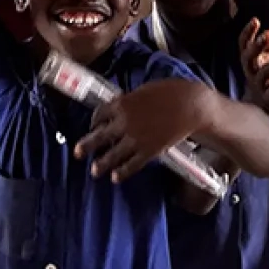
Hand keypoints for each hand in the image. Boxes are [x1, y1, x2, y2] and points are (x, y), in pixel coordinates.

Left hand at [74, 79, 208, 182]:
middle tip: (78, 153)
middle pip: (99, 136)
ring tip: (94, 171)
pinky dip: (123, 172)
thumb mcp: (144, 91)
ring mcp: (135, 139)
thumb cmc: (171, 92)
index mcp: (121, 104)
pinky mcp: (149, 151)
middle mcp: (123, 123)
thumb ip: (130, 101)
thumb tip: (123, 105)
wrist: (190, 106)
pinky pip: (132, 164)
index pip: (100, 114)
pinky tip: (116, 178)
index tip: (93, 126)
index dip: (94, 121)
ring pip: (113, 154)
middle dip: (87, 145)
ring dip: (102, 164)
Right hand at [237, 18, 268, 114]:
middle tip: (267, 35)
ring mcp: (259, 85)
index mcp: (249, 59)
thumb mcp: (267, 57)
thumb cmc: (264, 76)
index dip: (248, 32)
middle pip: (249, 57)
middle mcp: (251, 71)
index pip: (244, 44)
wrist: (260, 106)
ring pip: (264, 73)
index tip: (256, 20)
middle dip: (257, 46)